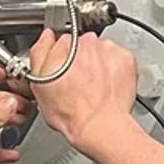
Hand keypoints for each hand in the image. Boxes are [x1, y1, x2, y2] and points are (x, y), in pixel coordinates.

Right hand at [28, 28, 139, 153]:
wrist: (99, 126)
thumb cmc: (69, 112)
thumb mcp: (38, 84)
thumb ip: (39, 53)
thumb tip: (46, 37)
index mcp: (63, 45)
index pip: (62, 40)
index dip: (62, 57)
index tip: (64, 70)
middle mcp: (86, 42)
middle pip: (83, 44)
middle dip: (81, 59)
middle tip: (80, 81)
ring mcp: (108, 49)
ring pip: (101, 50)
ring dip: (99, 63)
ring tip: (95, 85)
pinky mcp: (125, 58)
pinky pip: (118, 58)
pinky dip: (115, 69)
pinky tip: (108, 85)